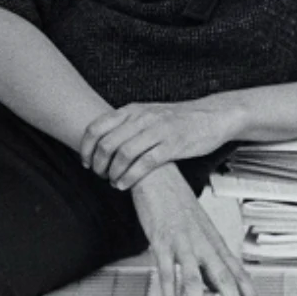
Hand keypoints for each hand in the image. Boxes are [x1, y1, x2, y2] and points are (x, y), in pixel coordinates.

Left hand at [81, 96, 240, 189]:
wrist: (211, 116)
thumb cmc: (178, 119)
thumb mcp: (147, 113)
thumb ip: (126, 124)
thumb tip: (102, 140)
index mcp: (132, 110)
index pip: (96, 127)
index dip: (85, 148)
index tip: (85, 162)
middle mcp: (142, 119)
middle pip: (107, 144)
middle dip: (98, 165)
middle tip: (99, 175)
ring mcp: (157, 131)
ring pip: (123, 155)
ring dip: (113, 173)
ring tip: (113, 182)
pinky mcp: (172, 145)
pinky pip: (144, 164)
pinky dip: (129, 178)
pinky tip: (125, 185)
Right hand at [130, 164, 265, 295]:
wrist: (157, 174)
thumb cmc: (176, 202)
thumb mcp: (198, 229)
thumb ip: (205, 256)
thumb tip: (210, 285)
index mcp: (214, 241)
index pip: (238, 271)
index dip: (251, 293)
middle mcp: (203, 243)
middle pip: (224, 277)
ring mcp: (183, 243)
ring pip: (194, 279)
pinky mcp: (161, 242)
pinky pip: (166, 273)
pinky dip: (169, 294)